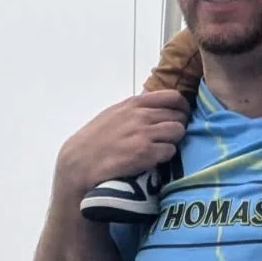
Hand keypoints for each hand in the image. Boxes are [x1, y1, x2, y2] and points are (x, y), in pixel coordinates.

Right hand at [56, 91, 189, 196]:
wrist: (80, 163)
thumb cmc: (94, 140)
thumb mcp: (113, 114)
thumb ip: (134, 108)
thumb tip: (156, 106)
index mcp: (134, 103)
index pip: (173, 97)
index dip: (182, 107)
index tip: (180, 116)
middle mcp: (141, 115)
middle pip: (179, 116)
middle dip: (177, 126)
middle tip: (168, 136)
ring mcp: (144, 134)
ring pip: (178, 132)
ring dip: (173, 141)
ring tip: (160, 147)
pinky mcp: (146, 154)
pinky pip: (170, 151)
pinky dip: (165, 155)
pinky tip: (154, 159)